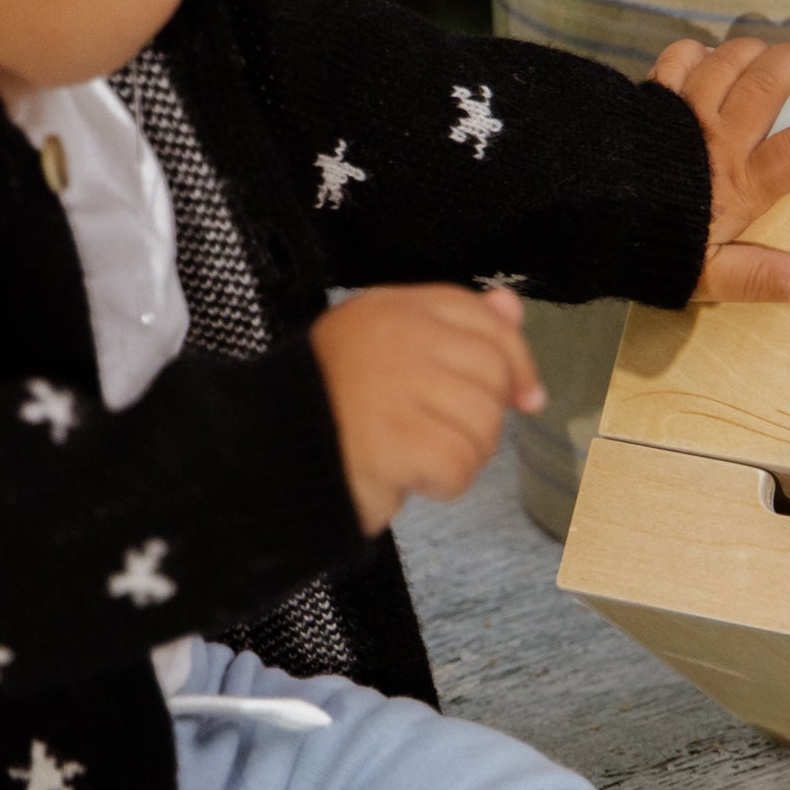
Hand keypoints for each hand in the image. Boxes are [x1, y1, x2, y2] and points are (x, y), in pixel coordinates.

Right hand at [311, 285, 544, 534]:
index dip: (515, 362)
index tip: (524, 398)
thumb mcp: (393, 352)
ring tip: (420, 458)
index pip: (485, 320)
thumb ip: (455, 327)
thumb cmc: (335, 409)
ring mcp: (393, 385)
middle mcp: (395, 335)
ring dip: (464, 454)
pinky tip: (413, 480)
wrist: (265, 457)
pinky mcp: (393, 438)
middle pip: (492, 375)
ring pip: (483, 422)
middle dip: (484, 418)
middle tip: (443, 437)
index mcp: (393, 308)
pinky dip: (445, 483)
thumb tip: (513, 306)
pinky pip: (459, 464)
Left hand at [649, 37, 789, 303]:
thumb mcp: (705, 276)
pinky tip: (703, 54)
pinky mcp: (649, 97)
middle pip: (767, 86)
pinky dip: (696, 52)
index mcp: (739, 184)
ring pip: (728, 64)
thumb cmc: (643, 248)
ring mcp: (683, 112)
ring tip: (769, 47)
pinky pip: (679, 60)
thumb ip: (755, 277)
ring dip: (753, 50)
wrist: (580, 215)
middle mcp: (718, 139)